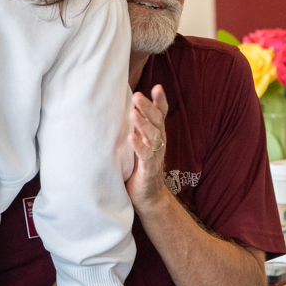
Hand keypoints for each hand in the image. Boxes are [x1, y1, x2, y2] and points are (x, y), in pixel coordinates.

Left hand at [128, 85, 169, 211]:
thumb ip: (137, 129)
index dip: (160, 101)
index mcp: (156, 136)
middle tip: (137, 96)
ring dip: (143, 124)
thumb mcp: (139, 145)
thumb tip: (124, 108)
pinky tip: (131, 137)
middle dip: (148, 108)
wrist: (148, 198)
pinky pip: (146, 156)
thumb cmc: (139, 169)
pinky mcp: (149, 170)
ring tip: (134, 113)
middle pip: (157, 122)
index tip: (156, 87)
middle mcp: (159, 144)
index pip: (161, 115)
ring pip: (153, 137)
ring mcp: (155, 157)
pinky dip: (139, 146)